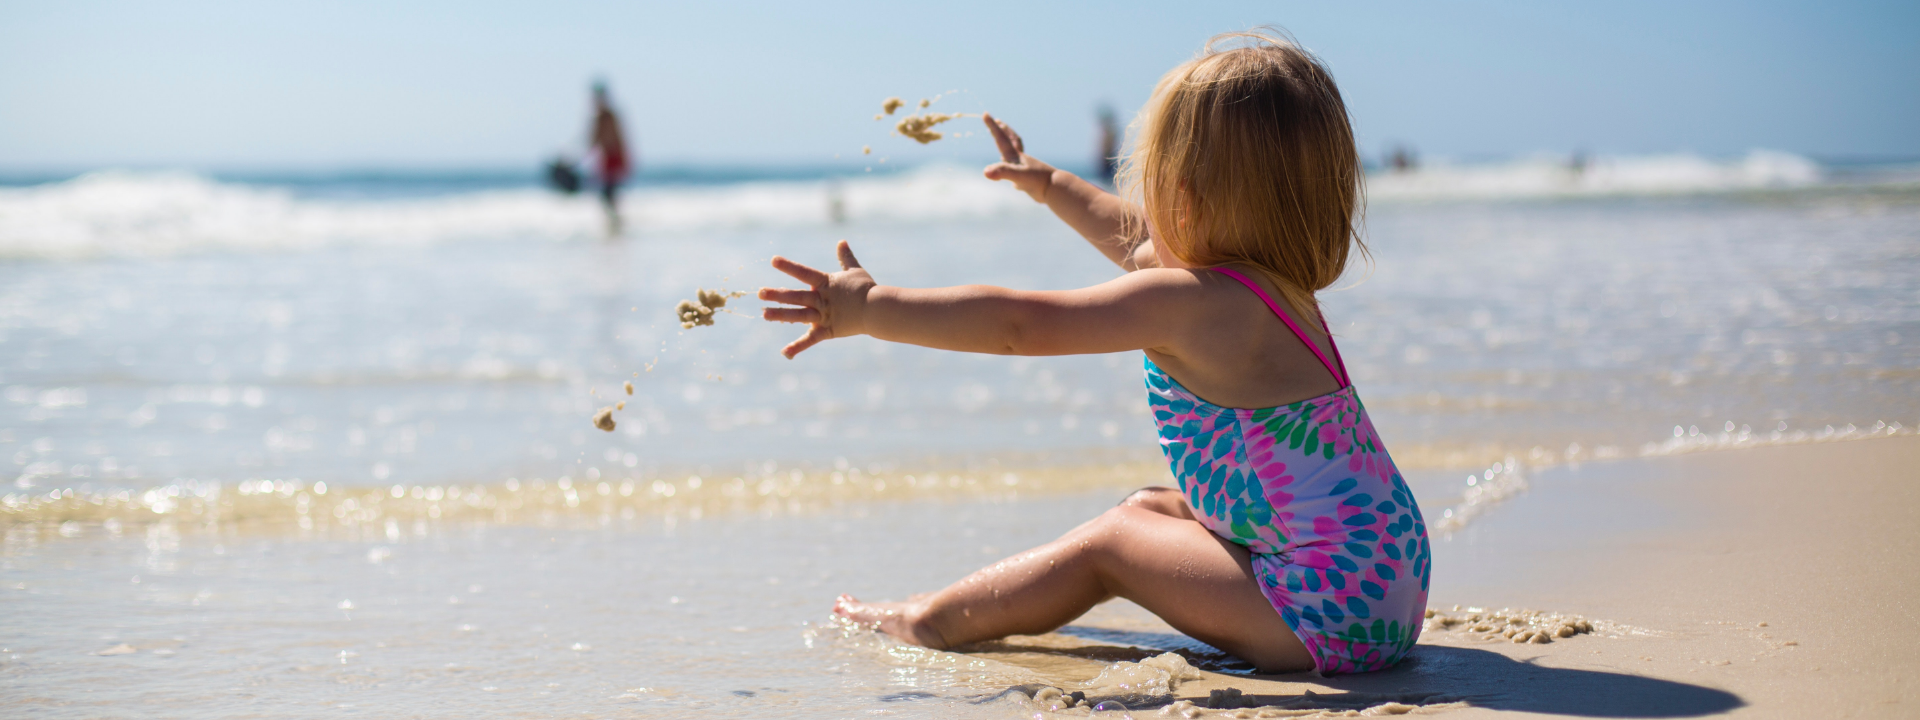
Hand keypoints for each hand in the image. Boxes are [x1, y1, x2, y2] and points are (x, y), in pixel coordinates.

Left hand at [759, 240, 876, 358]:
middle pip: (796, 296)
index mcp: (825, 283)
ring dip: (781, 315)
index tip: (773, 261)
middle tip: (759, 293)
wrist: (877, 309)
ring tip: (764, 314)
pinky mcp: (828, 330)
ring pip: (799, 315)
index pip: (804, 273)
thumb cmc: (866, 289)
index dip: (788, 266)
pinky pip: (811, 340)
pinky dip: (798, 347)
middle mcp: (821, 299)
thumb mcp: (855, 270)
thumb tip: (841, 241)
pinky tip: (785, 353)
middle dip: (777, 295)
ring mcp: (823, 315)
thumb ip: (845, 257)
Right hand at [981, 113, 1056, 202]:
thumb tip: (985, 172)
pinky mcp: (1028, 179)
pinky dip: (1013, 169)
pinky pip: (1018, 170)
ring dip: (1010, 145)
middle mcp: (1019, 160)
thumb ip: (1002, 172)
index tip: (985, 113)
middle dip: (1002, 131)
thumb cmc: (1038, 181)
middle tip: (997, 121)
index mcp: (1015, 156)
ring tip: (1004, 143)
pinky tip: (1012, 176)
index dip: (992, 126)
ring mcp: (1025, 168)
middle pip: (1010, 140)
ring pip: (1015, 153)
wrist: (1056, 189)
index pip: (1001, 138)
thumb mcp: (1018, 176)